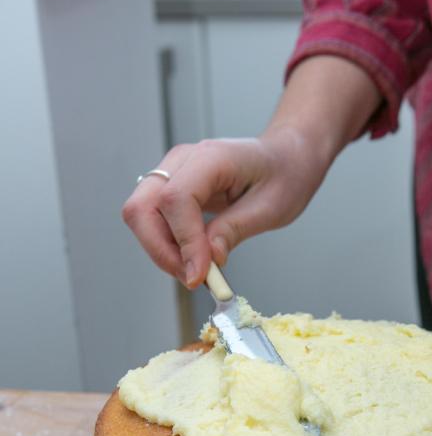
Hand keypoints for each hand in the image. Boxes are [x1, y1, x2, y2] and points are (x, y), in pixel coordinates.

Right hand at [122, 127, 327, 287]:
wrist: (285, 158)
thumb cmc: (284, 175)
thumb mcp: (270, 208)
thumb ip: (235, 230)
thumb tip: (209, 259)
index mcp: (211, 157)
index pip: (175, 199)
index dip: (183, 242)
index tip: (199, 275)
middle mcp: (183, 161)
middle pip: (142, 208)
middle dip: (161, 251)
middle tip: (193, 278)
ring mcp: (173, 173)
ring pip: (141, 217)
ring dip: (163, 252)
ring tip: (199, 271)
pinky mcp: (172, 189)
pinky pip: (154, 221)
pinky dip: (168, 246)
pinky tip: (195, 259)